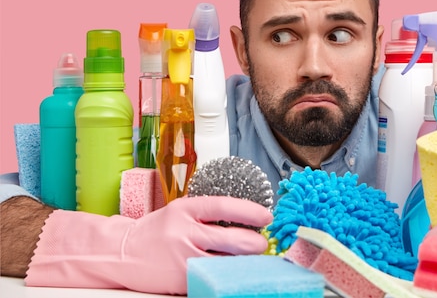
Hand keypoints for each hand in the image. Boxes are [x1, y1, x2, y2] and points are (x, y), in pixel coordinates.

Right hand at [26, 196, 272, 294]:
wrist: (120, 253)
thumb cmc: (157, 230)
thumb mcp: (179, 212)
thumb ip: (207, 214)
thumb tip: (245, 219)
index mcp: (185, 209)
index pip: (223, 206)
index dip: (249, 211)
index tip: (266, 216)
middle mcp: (184, 232)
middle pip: (231, 239)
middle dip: (254, 243)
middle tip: (262, 243)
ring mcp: (182, 258)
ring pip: (226, 262)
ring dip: (244, 262)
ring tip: (251, 259)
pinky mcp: (181, 280)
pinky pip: (213, 277)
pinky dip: (227, 275)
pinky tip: (234, 273)